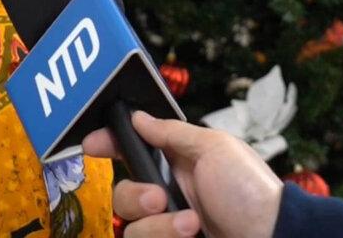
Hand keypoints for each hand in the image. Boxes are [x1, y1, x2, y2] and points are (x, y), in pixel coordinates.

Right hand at [82, 111, 281, 237]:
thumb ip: (172, 133)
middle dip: (134, 196)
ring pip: (130, 228)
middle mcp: (167, 198)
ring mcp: (167, 229)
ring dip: (158, 226)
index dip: (108, 144)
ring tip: (191, 225)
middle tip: (159, 198)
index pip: (131, 151)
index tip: (91, 144)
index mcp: (176, 165)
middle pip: (121, 194)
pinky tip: (192, 235)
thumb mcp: (215, 148)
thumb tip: (138, 116)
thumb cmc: (251, 192)